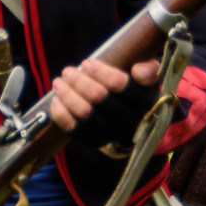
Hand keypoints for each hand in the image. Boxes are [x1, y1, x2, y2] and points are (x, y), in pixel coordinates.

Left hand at [48, 56, 164, 149]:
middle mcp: (129, 121)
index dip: (100, 73)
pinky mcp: (93, 142)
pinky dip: (61, 113)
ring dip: (67, 95)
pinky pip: (74, 129)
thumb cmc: (132, 92)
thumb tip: (138, 71)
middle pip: (99, 98)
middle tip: (68, 71)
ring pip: (84, 113)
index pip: (121, 86)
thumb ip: (149, 69)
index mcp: (143, 101)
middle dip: (79, 81)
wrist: (127, 122)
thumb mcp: (145, 79)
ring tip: (58, 82)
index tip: (86, 63)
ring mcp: (110, 135)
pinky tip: (56, 100)